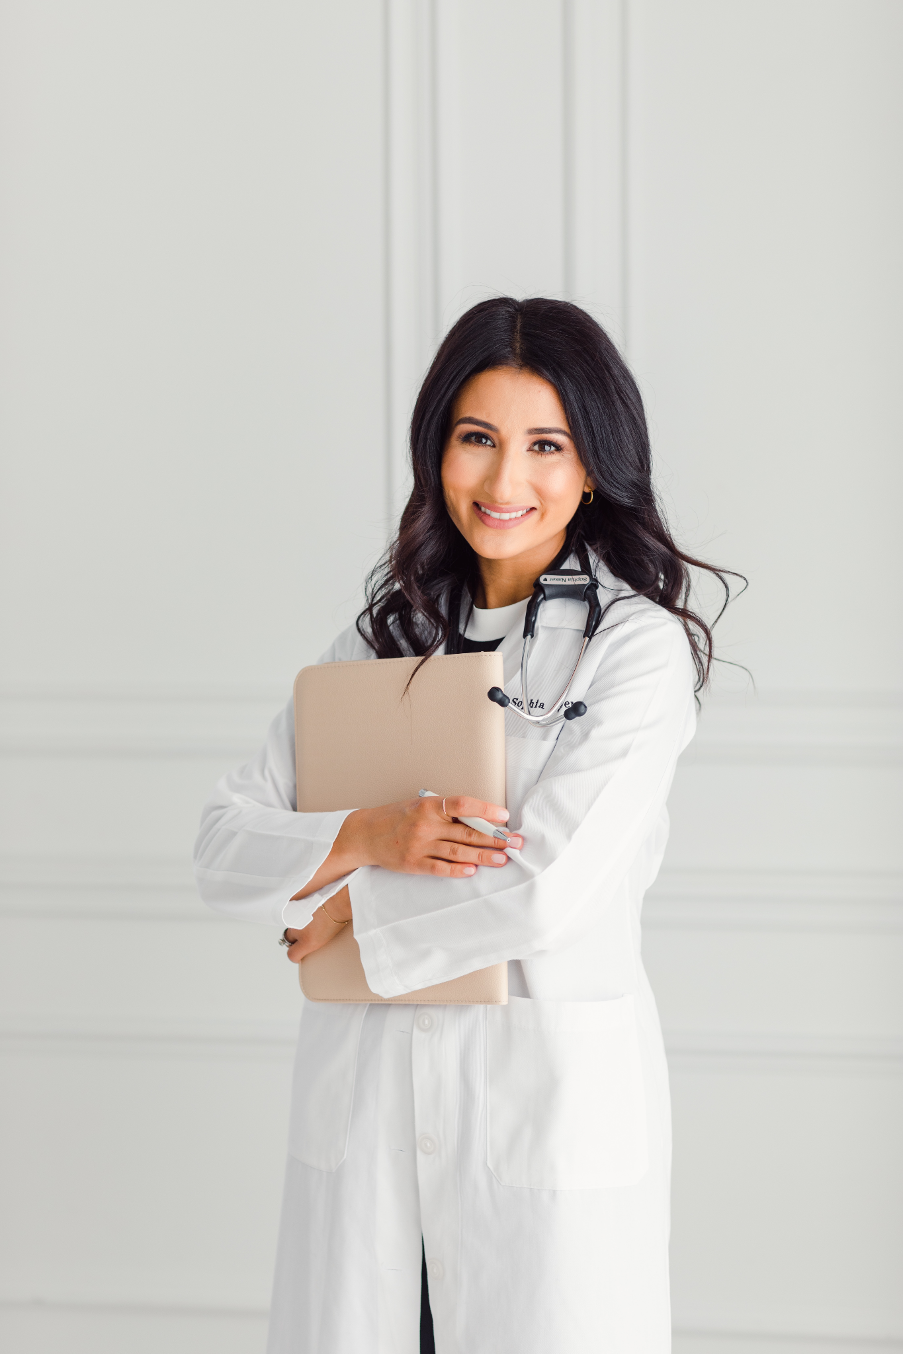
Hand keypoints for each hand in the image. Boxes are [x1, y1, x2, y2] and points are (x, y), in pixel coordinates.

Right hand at [284, 885, 351, 962]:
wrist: (338, 901)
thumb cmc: (336, 919)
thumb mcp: (325, 939)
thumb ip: (311, 944)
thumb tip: (307, 946)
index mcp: (307, 942)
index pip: (292, 955)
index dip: (296, 956)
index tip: (299, 956)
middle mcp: (298, 930)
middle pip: (289, 940)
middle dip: (295, 940)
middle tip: (304, 937)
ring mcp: (295, 918)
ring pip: (290, 926)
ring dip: (297, 926)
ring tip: (309, 923)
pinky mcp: (295, 907)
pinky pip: (292, 915)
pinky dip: (298, 916)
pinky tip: (308, 914)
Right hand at [338, 794, 521, 878]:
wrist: (365, 834)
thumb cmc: (397, 817)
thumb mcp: (420, 805)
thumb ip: (446, 811)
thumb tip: (481, 819)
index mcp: (429, 805)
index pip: (463, 805)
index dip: (486, 810)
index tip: (505, 817)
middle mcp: (425, 825)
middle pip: (467, 831)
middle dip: (494, 838)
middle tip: (515, 843)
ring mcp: (419, 846)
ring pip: (458, 851)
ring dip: (483, 856)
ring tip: (503, 859)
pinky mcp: (413, 864)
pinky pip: (440, 868)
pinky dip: (457, 870)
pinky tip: (473, 871)